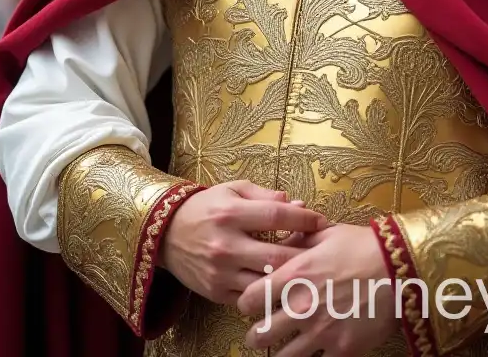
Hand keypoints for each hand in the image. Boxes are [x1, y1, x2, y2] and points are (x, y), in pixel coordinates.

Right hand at [157, 180, 327, 304]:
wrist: (165, 233)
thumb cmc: (207, 207)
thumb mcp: (234, 190)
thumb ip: (266, 197)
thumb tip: (299, 205)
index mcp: (230, 213)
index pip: (276, 217)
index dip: (304, 219)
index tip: (322, 221)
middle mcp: (225, 245)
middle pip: (275, 256)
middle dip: (304, 255)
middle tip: (322, 252)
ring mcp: (219, 272)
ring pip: (265, 282)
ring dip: (289, 278)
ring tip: (307, 271)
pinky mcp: (215, 292)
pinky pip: (250, 298)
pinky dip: (269, 293)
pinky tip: (282, 284)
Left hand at [239, 223, 398, 356]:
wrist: (401, 268)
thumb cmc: (363, 246)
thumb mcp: (327, 233)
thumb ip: (297, 239)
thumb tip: (280, 243)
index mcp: (295, 276)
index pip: (249, 300)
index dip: (247, 303)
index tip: (252, 304)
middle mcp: (302, 307)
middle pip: (259, 336)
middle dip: (256, 335)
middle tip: (260, 332)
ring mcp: (321, 333)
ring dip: (279, 352)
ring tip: (283, 347)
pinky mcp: (342, 350)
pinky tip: (313, 352)